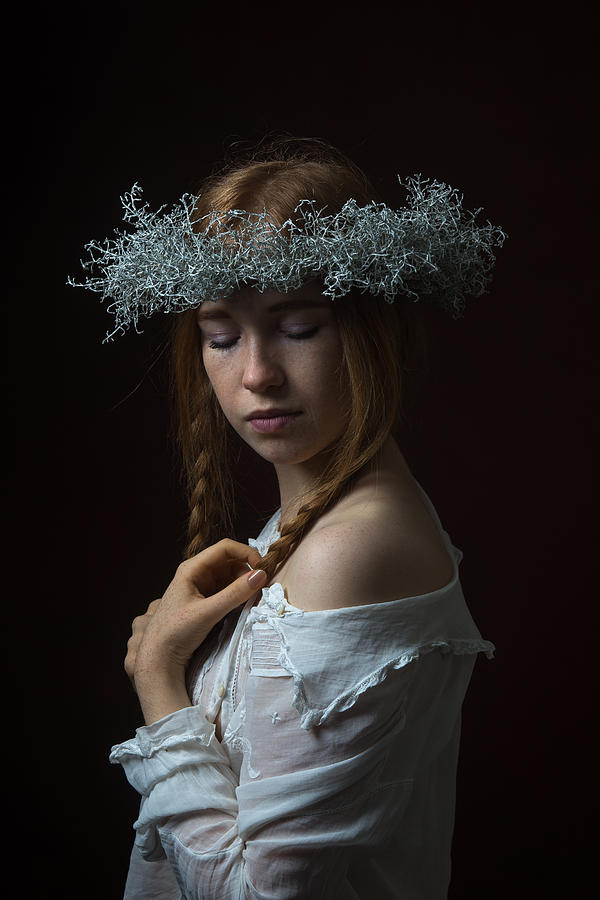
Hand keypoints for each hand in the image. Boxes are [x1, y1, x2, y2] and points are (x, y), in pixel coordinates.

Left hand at [125, 540, 266, 722]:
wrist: (159, 657)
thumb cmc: (175, 632)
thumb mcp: (208, 612)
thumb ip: (235, 594)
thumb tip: (260, 575)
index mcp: (192, 568)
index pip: (225, 548)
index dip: (246, 553)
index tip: (262, 568)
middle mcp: (196, 573)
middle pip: (229, 561)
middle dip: (247, 570)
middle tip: (260, 587)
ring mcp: (201, 587)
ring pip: (229, 576)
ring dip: (243, 583)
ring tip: (251, 597)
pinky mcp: (205, 600)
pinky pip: (226, 589)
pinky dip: (237, 593)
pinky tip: (242, 604)